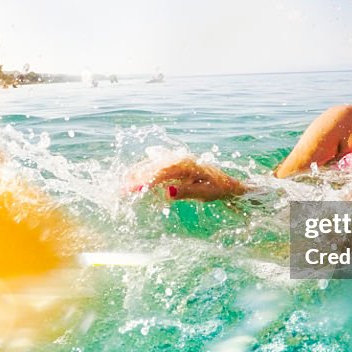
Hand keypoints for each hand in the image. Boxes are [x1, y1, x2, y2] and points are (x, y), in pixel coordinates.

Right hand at [133, 157, 247, 201]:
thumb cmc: (218, 189)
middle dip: (137, 177)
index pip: (161, 172)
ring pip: (155, 162)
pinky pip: (159, 162)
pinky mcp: (178, 161)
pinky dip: (147, 165)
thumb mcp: (205, 194)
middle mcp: (181, 158)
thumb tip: (167, 192)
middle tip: (122, 189)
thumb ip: (186, 192)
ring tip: (124, 180)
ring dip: (139, 170)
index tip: (133, 189)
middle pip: (154, 166)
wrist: (229, 183)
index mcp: (187, 165)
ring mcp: (179, 158)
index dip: (146, 180)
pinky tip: (139, 167)